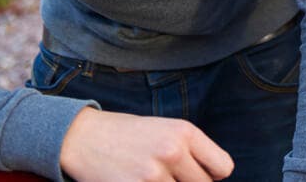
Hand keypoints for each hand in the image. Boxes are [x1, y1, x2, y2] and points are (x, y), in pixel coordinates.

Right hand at [60, 107, 234, 180]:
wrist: (82, 137)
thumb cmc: (127, 135)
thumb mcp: (164, 130)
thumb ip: (190, 151)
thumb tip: (214, 178)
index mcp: (184, 132)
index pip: (223, 167)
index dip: (212, 176)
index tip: (195, 175)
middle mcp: (172, 151)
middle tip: (166, 175)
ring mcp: (154, 174)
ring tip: (151, 176)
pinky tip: (137, 181)